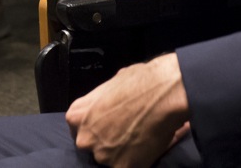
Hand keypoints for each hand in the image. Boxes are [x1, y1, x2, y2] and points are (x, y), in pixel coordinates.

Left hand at [66, 54, 189, 167]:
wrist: (163, 93)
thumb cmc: (141, 81)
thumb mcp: (114, 83)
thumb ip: (105, 101)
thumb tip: (113, 101)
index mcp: (77, 115)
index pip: (77, 128)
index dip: (93, 128)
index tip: (105, 127)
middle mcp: (85, 138)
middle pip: (92, 146)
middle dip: (106, 141)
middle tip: (125, 132)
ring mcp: (103, 156)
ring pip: (110, 158)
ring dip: (123, 152)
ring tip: (142, 137)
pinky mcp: (122, 167)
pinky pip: (130, 165)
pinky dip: (141, 160)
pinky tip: (152, 145)